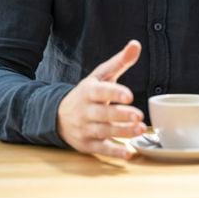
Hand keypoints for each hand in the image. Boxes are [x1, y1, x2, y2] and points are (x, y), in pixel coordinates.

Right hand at [57, 40, 146, 158]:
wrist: (58, 115)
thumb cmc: (89, 93)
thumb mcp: (101, 75)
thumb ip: (120, 61)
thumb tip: (136, 44)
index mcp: (89, 91)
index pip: (101, 91)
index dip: (115, 93)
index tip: (129, 95)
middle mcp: (85, 110)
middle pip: (103, 113)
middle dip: (121, 115)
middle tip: (139, 116)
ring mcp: (85, 128)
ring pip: (104, 131)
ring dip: (122, 132)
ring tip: (140, 129)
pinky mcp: (86, 144)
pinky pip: (101, 149)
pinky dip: (114, 152)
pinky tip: (129, 153)